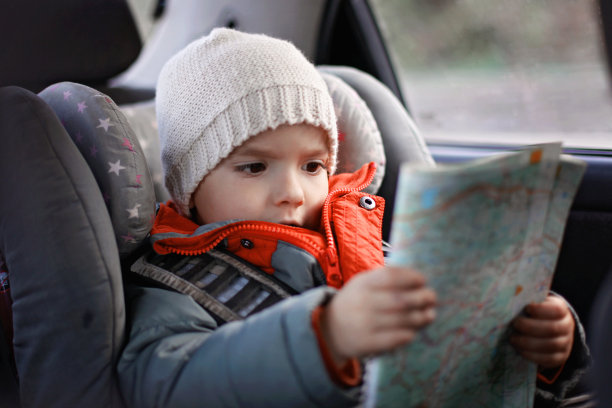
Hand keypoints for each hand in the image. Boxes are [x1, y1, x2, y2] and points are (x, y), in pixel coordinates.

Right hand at [320, 266, 435, 365]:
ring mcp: (364, 324)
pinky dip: (408, 334)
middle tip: (432, 298)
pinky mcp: (367, 343)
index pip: (391, 277)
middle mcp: (362, 302)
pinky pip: (395, 339)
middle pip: (400, 300)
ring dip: (420, 317)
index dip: (411, 278)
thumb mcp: (363, 284)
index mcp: (362, 284)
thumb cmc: (355, 302)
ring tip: (429, 315)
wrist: (330, 329)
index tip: (423, 280)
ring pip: (401, 320)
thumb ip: (386, 278)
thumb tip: (419, 279)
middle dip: (421, 298)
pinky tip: (414, 331)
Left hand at [510, 295, 574, 368]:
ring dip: (528, 343)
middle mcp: (566, 326)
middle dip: (530, 327)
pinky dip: (532, 355)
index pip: (556, 309)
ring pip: (550, 345)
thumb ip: (528, 300)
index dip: (541, 309)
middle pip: (551, 328)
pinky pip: (548, 359)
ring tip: (513, 339)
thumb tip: (512, 296)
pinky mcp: (559, 357)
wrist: (551, 330)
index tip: (526, 308)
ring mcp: (565, 343)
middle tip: (514, 324)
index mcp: (561, 310)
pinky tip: (520, 350)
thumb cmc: (536, 313)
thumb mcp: (535, 303)